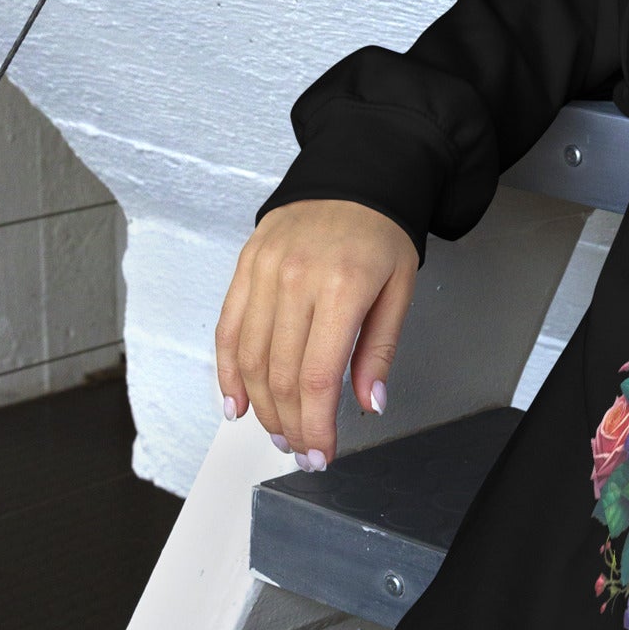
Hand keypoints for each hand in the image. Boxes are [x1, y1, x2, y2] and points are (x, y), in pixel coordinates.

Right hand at [215, 199, 417, 469]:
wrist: (355, 176)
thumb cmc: (382, 233)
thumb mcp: (400, 289)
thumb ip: (380, 350)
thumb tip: (370, 404)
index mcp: (344, 287)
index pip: (319, 376)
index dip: (317, 425)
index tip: (322, 453)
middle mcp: (297, 279)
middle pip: (281, 374)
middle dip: (290, 424)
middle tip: (302, 450)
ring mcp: (265, 272)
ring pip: (249, 358)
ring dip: (260, 406)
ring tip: (277, 431)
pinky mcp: (245, 266)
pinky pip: (227, 329)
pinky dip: (227, 372)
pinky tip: (236, 402)